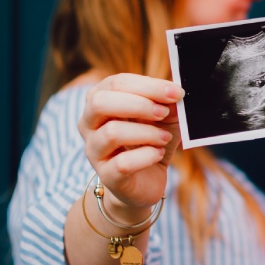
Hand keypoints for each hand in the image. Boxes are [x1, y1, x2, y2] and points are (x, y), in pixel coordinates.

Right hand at [78, 73, 184, 220]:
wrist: (146, 181)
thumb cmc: (151, 140)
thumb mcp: (164, 117)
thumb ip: (168, 103)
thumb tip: (175, 92)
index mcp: (100, 100)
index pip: (116, 83)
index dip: (148, 85)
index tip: (175, 92)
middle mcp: (89, 124)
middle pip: (100, 102)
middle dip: (139, 104)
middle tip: (164, 112)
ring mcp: (94, 151)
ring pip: (112, 133)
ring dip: (146, 132)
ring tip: (165, 138)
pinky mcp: (106, 176)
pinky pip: (123, 163)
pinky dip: (147, 156)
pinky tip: (158, 154)